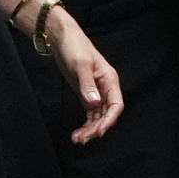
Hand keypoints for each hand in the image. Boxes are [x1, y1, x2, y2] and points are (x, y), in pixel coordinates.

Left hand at [41, 7, 123, 143]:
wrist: (62, 38)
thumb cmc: (74, 46)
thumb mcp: (80, 64)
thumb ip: (87, 84)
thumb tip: (94, 103)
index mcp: (109, 79)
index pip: (116, 104)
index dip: (109, 120)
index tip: (99, 132)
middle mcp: (105, 87)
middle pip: (107, 114)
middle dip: (97, 128)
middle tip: (83, 138)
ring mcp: (96, 92)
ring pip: (98, 116)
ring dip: (90, 129)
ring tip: (77, 139)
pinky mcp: (86, 94)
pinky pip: (90, 114)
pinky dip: (86, 124)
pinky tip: (78, 133)